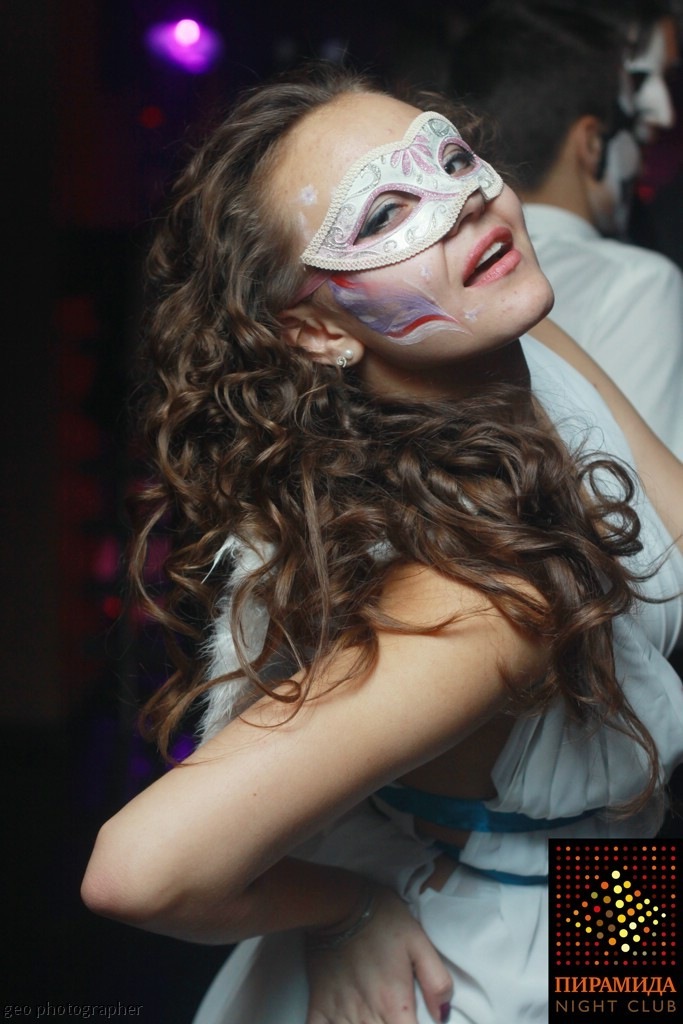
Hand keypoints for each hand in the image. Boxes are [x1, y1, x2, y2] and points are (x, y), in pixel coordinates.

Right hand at [305, 886, 452, 1023]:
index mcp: (394, 1004)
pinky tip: (343, 1022)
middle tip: (392, 1014)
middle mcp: (366, 1015)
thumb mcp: (418, 942)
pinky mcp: (318, 1005)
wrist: (341, 904)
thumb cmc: (383, 920)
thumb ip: (436, 981)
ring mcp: (340, 1012)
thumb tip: (443, 1015)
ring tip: (372, 1017)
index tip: (411, 1020)